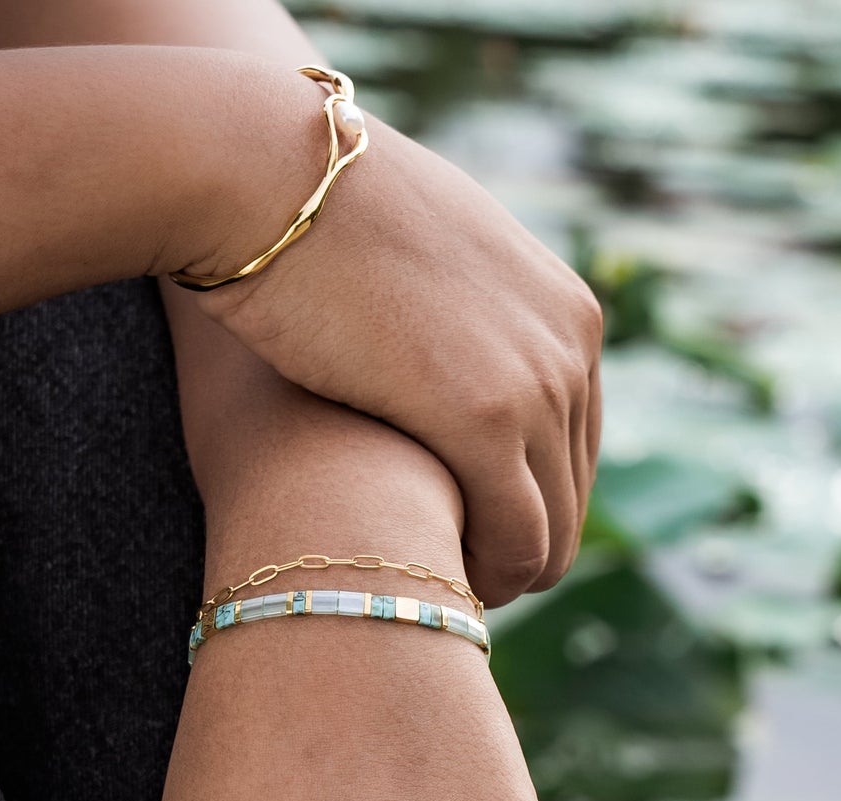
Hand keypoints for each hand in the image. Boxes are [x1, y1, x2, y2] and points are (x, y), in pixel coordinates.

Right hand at [170, 68, 603, 607]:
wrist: (264, 173)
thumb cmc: (317, 214)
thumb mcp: (426, 261)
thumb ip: (460, 315)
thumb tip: (442, 352)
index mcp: (568, 311)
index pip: (577, 442)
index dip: (529, 499)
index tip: (473, 532)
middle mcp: (571, 349)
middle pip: (572, 493)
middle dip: (521, 547)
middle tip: (454, 578)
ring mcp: (537, 382)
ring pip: (553, 530)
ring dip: (504, 572)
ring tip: (440, 588)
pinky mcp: (486, 419)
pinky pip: (518, 541)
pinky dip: (487, 577)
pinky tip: (437, 583)